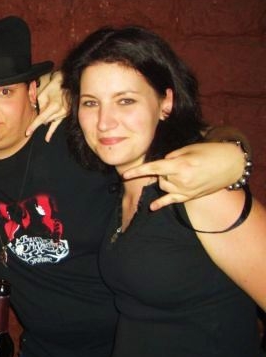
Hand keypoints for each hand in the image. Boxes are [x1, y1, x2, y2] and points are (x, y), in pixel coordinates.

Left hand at [26, 71, 68, 140]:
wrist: (64, 83)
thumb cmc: (52, 87)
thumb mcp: (43, 95)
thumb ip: (40, 107)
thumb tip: (40, 117)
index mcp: (55, 106)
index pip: (41, 119)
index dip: (34, 126)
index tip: (27, 132)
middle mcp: (61, 111)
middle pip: (45, 120)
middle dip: (41, 116)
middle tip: (43, 105)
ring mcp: (64, 113)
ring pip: (50, 121)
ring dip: (46, 117)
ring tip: (50, 104)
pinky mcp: (66, 114)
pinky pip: (57, 125)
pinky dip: (51, 132)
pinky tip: (47, 139)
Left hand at [122, 142, 244, 209]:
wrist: (232, 164)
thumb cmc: (211, 152)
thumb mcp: (190, 149)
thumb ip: (172, 156)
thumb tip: (160, 163)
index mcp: (181, 165)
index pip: (154, 168)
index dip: (138, 171)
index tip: (124, 174)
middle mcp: (182, 180)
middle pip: (160, 176)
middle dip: (163, 170)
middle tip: (177, 163)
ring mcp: (186, 190)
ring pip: (164, 186)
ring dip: (165, 180)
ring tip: (180, 172)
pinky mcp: (190, 196)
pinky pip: (172, 201)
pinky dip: (161, 204)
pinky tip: (152, 208)